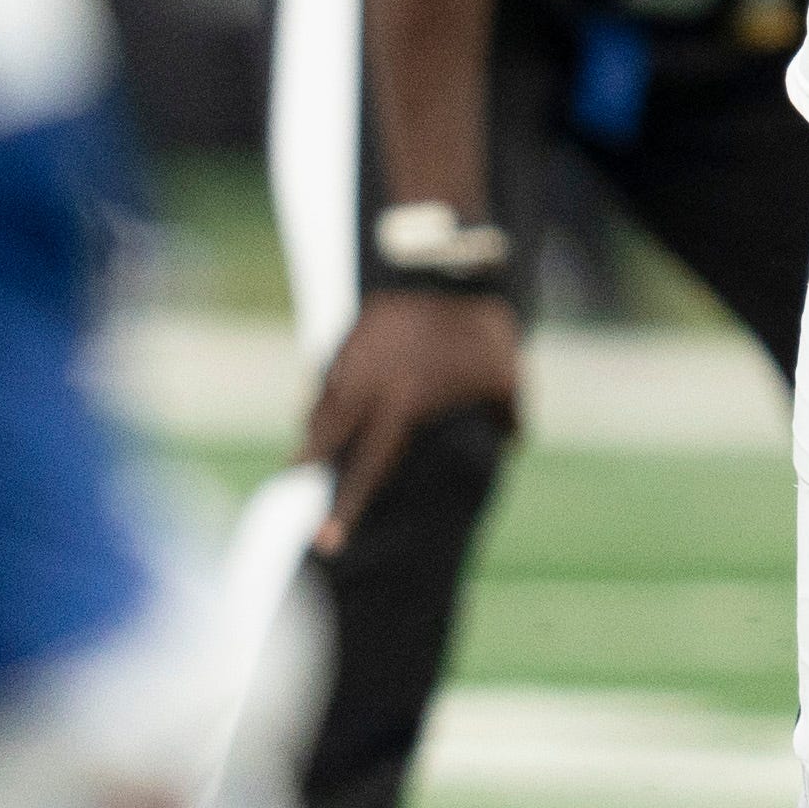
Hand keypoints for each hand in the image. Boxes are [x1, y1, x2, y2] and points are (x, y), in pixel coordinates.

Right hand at [304, 285, 523, 550]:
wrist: (447, 264)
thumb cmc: (482, 328)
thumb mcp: (508, 378)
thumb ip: (508, 418)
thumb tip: (514, 441)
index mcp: (400, 407)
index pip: (367, 471)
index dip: (346, 510)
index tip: (326, 544)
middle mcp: (365, 389)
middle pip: (324, 440)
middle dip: (308, 467)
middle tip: (294, 488)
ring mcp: (351, 360)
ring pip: (321, 406)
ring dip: (315, 431)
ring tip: (308, 453)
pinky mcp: (348, 337)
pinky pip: (328, 376)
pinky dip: (325, 394)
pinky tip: (327, 404)